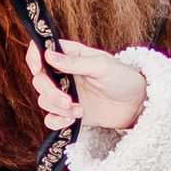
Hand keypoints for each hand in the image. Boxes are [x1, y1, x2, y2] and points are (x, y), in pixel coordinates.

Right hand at [25, 36, 148, 135]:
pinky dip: (56, 121)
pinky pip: (51, 118)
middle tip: (68, 100)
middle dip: (50, 92)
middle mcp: (64, 73)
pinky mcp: (69, 112)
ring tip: (80, 111)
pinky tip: (71, 121)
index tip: (37, 68)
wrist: (136, 105)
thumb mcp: (102, 66)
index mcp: (71, 55)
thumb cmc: (123, 78)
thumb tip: (48, 55)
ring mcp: (65, 93)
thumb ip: (75, 62)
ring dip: (58, 108)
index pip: (42, 49)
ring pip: (44, 100)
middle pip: (40, 80)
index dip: (34, 56)